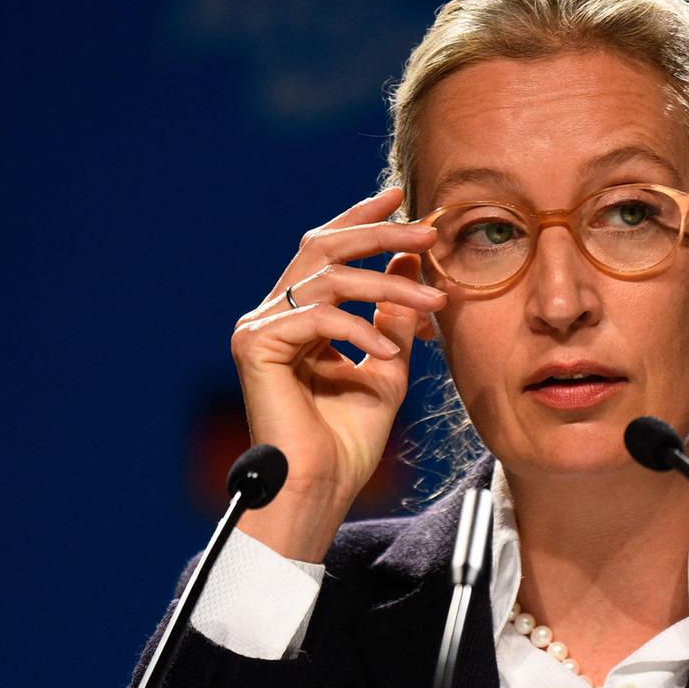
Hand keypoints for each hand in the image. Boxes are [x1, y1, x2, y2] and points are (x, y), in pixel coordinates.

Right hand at [229, 187, 445, 560]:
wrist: (320, 489)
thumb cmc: (347, 442)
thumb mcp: (385, 367)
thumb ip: (392, 318)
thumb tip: (409, 262)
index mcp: (296, 316)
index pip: (325, 251)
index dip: (361, 220)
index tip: (400, 198)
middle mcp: (271, 315)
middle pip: (322, 248)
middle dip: (379, 234)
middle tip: (428, 231)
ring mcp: (258, 328)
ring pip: (327, 278)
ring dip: (387, 284)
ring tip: (432, 305)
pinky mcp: (256, 347)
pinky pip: (317, 317)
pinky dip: (359, 330)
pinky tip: (387, 354)